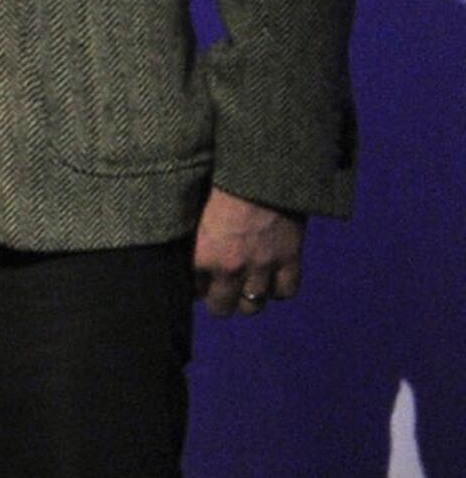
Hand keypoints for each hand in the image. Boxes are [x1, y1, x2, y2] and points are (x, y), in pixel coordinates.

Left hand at [193, 189, 303, 315]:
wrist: (263, 169)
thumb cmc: (222, 182)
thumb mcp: (195, 211)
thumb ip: (193, 238)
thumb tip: (188, 258)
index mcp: (202, 254)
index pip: (192, 292)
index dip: (194, 288)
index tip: (197, 283)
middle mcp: (231, 267)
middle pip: (222, 307)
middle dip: (219, 302)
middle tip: (219, 291)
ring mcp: (262, 266)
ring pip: (253, 306)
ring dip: (248, 299)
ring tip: (244, 288)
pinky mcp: (290, 259)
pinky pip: (286, 292)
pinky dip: (279, 289)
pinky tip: (272, 280)